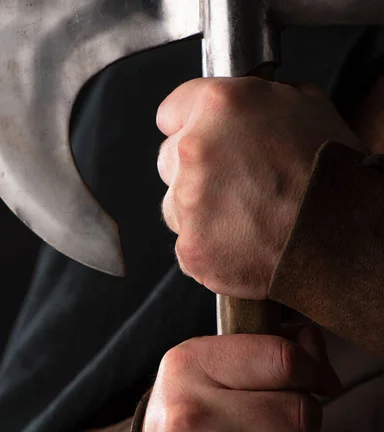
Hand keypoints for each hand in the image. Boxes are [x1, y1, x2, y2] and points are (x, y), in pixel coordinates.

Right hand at [141, 325, 340, 431]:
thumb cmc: (197, 414)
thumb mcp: (219, 363)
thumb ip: (279, 347)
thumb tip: (327, 377)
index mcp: (191, 364)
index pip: (285, 360)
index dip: (312, 371)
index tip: (308, 383)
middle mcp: (188, 413)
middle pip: (300, 413)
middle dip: (305, 421)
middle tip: (282, 426)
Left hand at [157, 77, 363, 298]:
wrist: (344, 238)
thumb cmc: (331, 177)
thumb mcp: (306, 108)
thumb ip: (261, 101)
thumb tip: (251, 107)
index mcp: (221, 107)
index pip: (172, 112)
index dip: (191, 125)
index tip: (203, 140)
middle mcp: (195, 150)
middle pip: (170, 159)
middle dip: (196, 170)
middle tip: (235, 184)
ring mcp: (189, 204)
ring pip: (175, 205)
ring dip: (200, 210)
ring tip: (243, 217)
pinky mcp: (191, 248)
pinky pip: (187, 244)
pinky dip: (209, 247)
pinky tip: (241, 242)